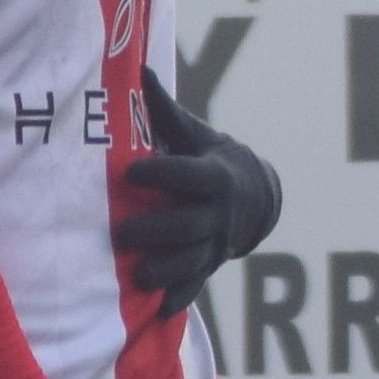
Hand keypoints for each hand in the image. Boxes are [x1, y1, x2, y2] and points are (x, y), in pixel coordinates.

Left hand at [115, 73, 285, 312]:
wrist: (257, 195)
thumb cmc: (211, 157)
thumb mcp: (196, 133)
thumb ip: (166, 109)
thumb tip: (140, 68)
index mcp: (214, 176)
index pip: (189, 176)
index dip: (162, 175)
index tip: (130, 173)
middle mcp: (219, 213)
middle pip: (190, 224)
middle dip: (158, 230)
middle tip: (120, 233)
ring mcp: (217, 243)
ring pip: (194, 260)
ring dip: (167, 270)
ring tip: (138, 276)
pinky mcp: (211, 264)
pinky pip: (198, 284)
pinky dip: (182, 298)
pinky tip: (161, 310)